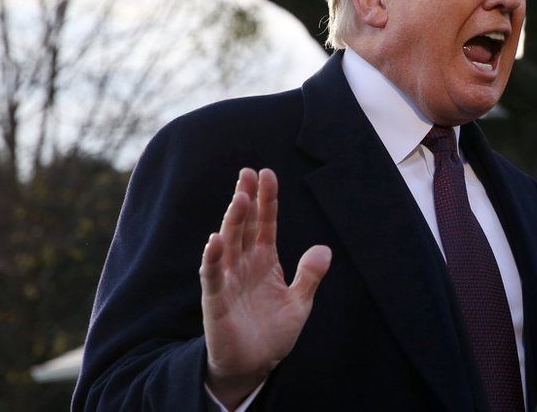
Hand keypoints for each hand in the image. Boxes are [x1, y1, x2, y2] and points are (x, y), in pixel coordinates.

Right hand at [199, 168, 330, 407]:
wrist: (255, 365)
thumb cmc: (273, 332)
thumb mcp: (299, 302)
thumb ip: (309, 276)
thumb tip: (324, 249)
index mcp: (264, 260)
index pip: (265, 223)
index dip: (266, 200)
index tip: (267, 174)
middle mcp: (244, 264)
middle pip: (244, 225)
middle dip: (246, 199)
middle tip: (248, 172)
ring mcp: (228, 279)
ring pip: (228, 243)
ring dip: (233, 221)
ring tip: (240, 197)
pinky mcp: (215, 300)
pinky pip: (212, 275)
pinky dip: (212, 258)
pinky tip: (215, 239)